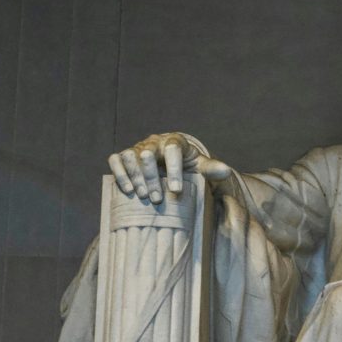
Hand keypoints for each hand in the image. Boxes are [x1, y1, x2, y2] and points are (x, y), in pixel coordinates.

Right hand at [107, 133, 230, 202]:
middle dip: (152, 177)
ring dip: (135, 176)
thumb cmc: (187, 166)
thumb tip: (226, 171)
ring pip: (130, 156)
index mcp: (175, 141)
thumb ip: (212, 169)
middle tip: (157, 199)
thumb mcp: (201, 167)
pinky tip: (127, 190)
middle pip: (148, 154)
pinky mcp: (125, 157)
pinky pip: (116, 160)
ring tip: (142, 196)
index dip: (174, 169)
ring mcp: (138, 148)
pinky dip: (119, 173)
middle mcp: (154, 142)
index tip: (176, 190)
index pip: (173, 149)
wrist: (171, 161)